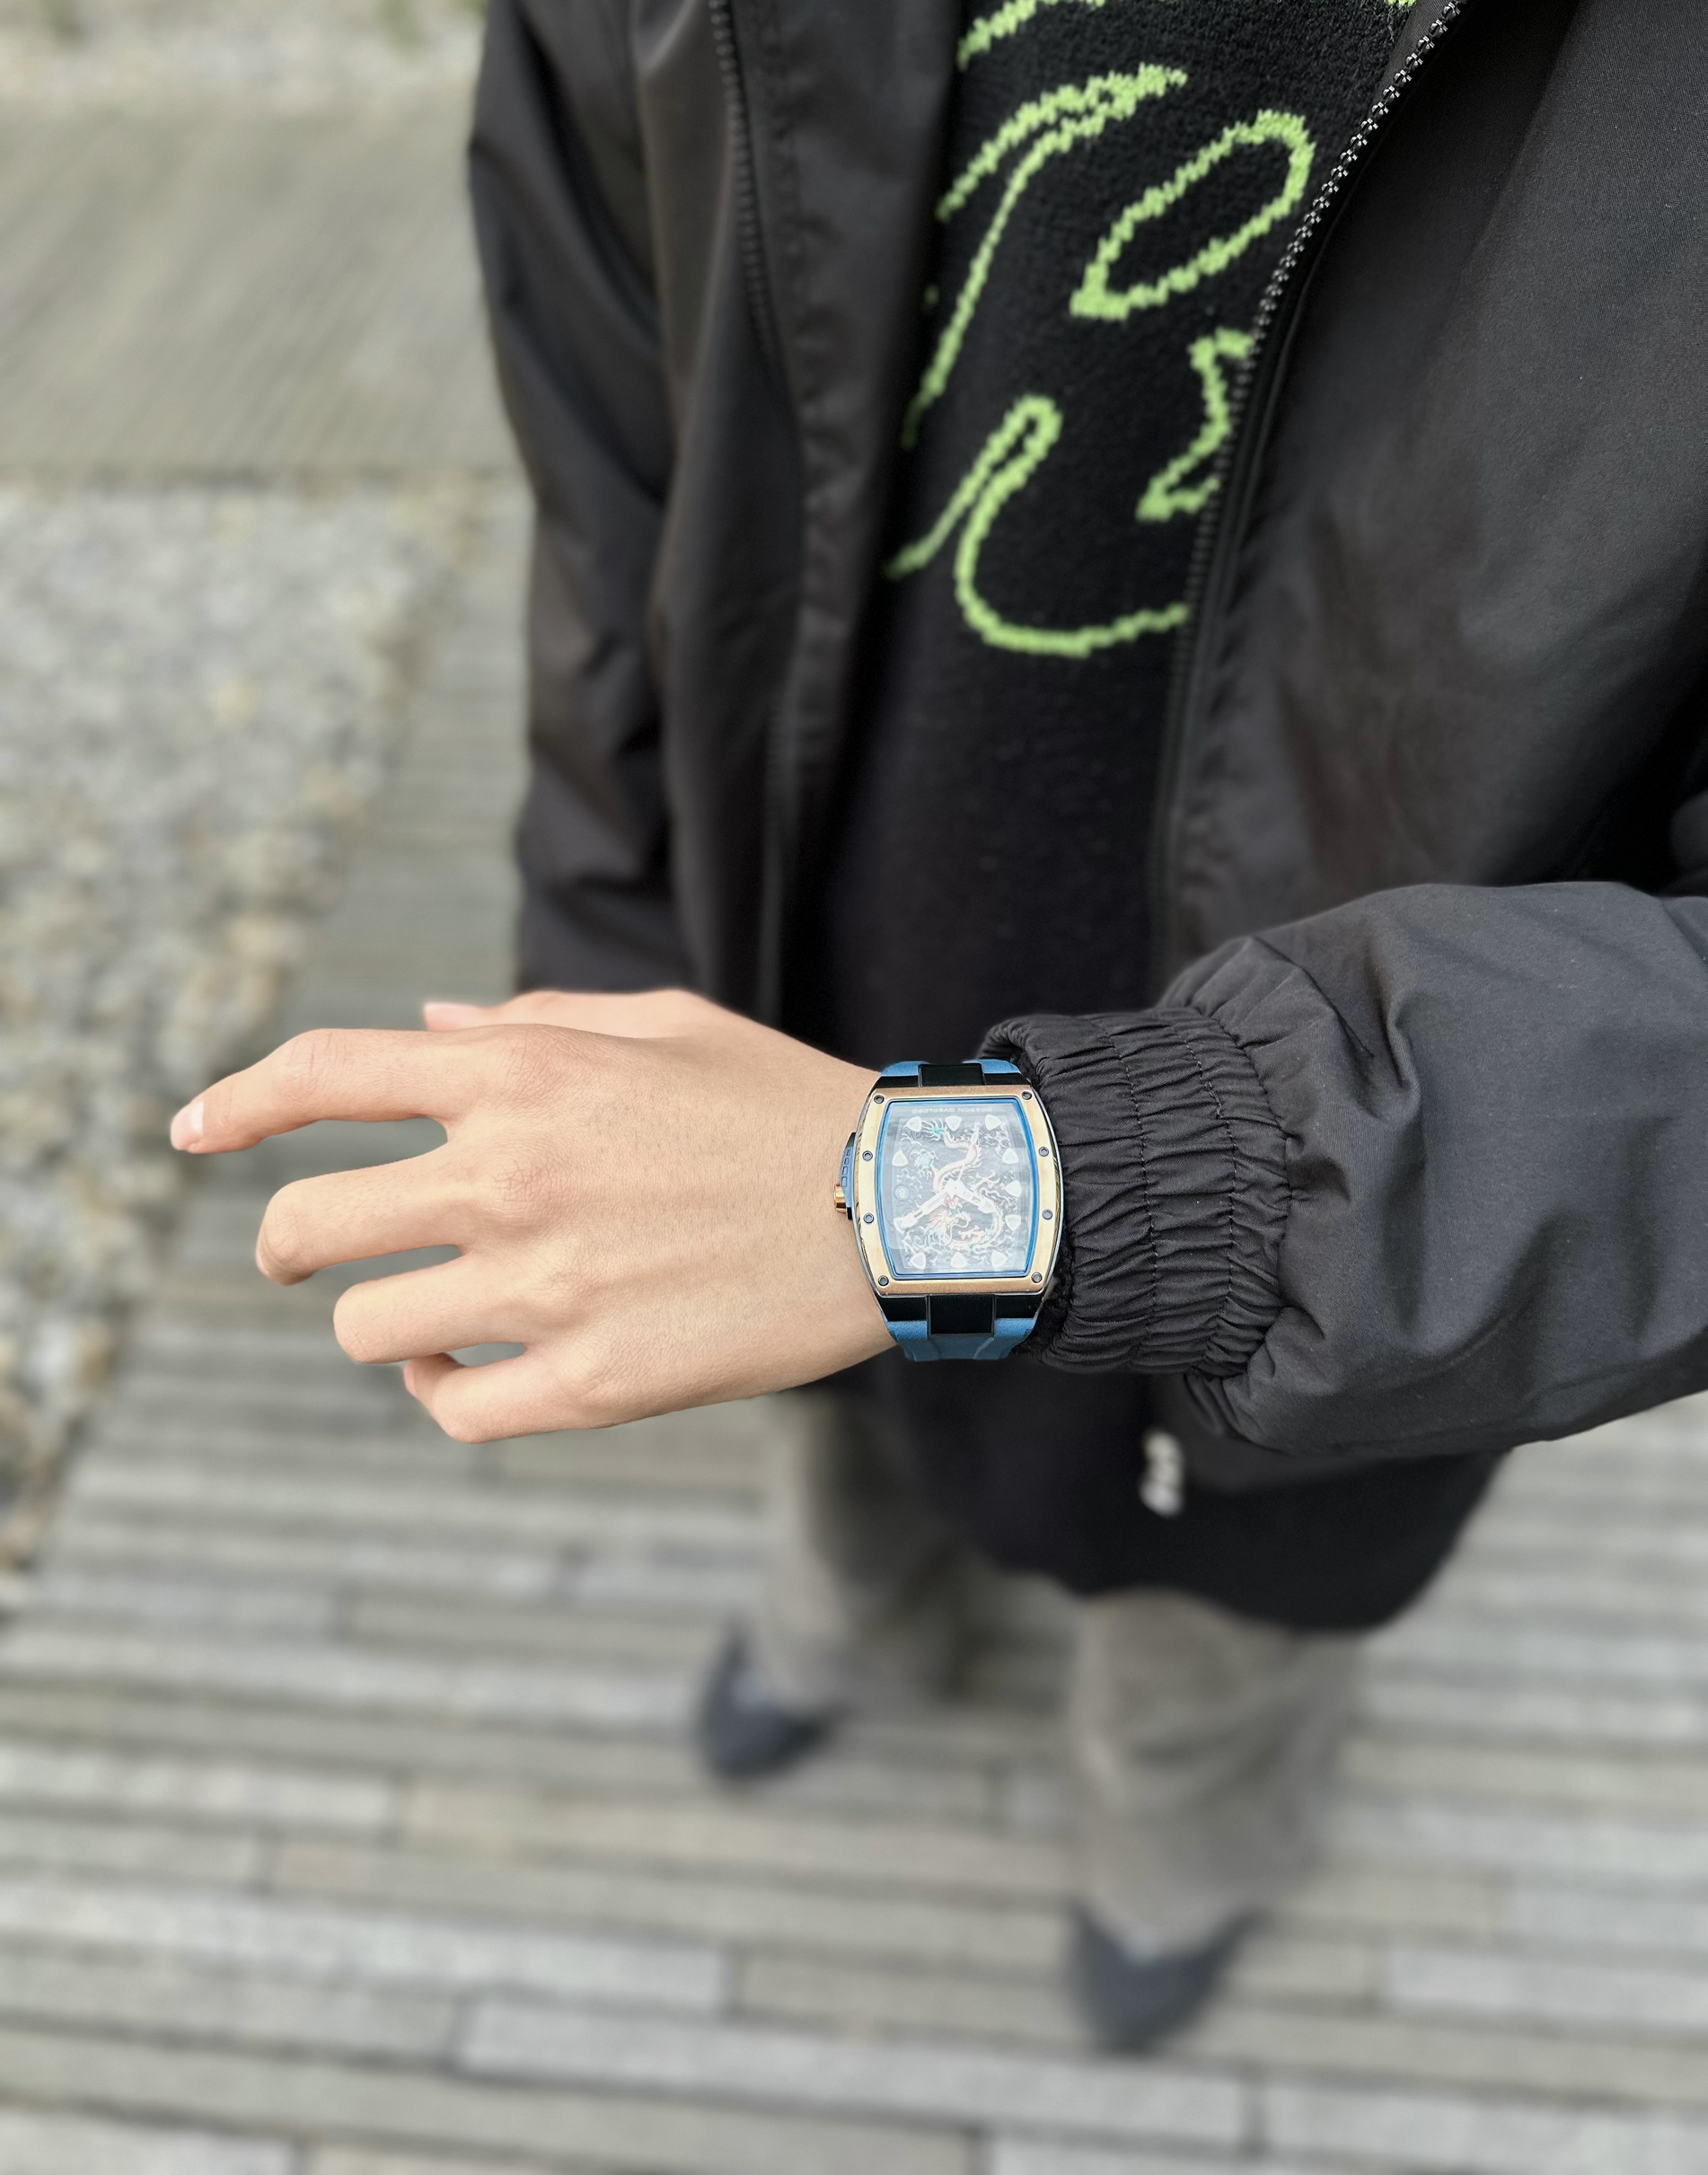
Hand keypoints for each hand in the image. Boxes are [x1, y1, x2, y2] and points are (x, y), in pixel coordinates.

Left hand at [168, 989, 889, 1439]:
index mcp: (524, 1074)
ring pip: (364, 1331)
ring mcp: (548, 1285)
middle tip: (312, 1256)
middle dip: (289, 1243)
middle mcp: (513, 1175)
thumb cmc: (785, 1102)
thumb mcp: (661, 1024)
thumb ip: (532, 1023)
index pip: (324, 1074)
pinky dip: (445, 1397)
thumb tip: (428, 1031)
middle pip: (306, 1226)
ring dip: (380, 1326)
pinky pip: (453, 1413)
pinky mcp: (595, 1382)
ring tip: (431, 1322)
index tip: (189, 1131)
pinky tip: (476, 1373)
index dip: (231, 1101)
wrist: (906, 1205)